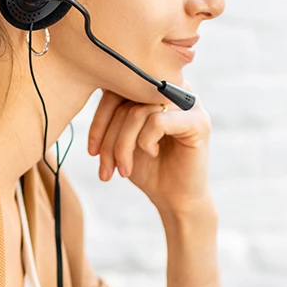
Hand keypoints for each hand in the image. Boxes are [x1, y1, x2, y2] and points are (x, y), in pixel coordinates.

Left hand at [86, 88, 212, 218]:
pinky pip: (157, 122)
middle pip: (127, 100)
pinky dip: (145, 142)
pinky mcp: (199, 122)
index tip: (92, 151)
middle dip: (109, 138)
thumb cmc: (149, 169)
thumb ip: (112, 112)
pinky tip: (152, 154)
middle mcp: (174, 90)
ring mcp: (189, 104)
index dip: (99, 119)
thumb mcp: (122, 139)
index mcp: (156, 90)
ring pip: (138, 112)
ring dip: (123, 146)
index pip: (118, 88)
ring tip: (124, 169)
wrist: (176, 199)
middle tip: (106, 168)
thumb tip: (88, 87)